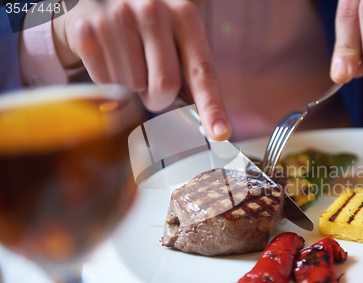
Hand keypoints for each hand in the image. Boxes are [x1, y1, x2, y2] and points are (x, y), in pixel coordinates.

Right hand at [52, 0, 230, 140]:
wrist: (97, 7)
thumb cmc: (146, 36)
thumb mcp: (175, 44)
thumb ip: (191, 78)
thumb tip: (212, 127)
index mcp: (184, 15)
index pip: (202, 71)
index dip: (212, 106)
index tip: (220, 133)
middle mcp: (153, 8)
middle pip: (166, 84)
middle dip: (158, 99)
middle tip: (150, 90)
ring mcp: (118, 14)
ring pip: (132, 85)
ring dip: (131, 88)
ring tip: (127, 66)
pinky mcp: (86, 27)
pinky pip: (104, 81)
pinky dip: (107, 82)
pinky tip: (108, 60)